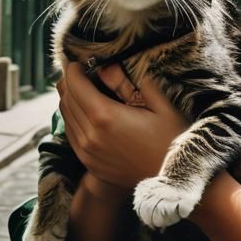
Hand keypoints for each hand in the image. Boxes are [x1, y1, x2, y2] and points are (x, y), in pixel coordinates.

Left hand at [56, 60, 187, 190]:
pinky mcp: (90, 164)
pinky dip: (73, 119)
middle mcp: (90, 136)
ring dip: (70, 99)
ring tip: (83, 88)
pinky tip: (87, 112)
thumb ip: (127, 83)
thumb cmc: (172, 138)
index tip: (81, 60)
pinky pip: (72, 135)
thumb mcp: (157, 103)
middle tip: (81, 70)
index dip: (74, 68)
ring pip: (66, 117)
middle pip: (66, 99)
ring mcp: (87, 153)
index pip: (75, 84)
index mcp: (105, 116)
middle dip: (70, 81)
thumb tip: (105, 67)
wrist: (174, 181)